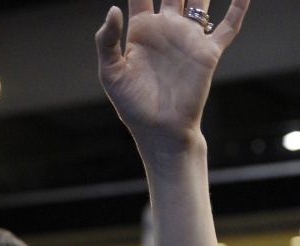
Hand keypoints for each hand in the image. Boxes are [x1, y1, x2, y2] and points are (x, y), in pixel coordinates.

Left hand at [96, 0, 249, 154]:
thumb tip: (112, 10)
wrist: (160, 131)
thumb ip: (107, 41)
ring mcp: (189, 38)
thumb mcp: (111, 74)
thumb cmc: (133, 107)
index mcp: (142, 31)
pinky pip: (228, 25)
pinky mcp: (208, 52)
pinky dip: (239, 6)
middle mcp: (168, 28)